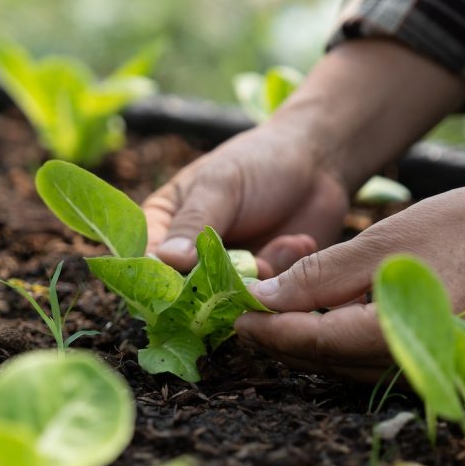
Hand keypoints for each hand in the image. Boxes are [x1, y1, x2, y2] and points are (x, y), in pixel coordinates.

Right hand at [142, 39, 464, 274]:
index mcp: (163, 224)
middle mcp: (188, 256)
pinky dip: (280, 274)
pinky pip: (260, 301)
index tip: (182, 284)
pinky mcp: (260, 286)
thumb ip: (194, 223)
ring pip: (223, 303)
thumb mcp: (220, 186)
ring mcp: (224, 274)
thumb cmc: (258, 162)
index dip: (157, 279)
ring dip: (254, 280)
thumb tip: (164, 259)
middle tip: (244, 272)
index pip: (146, 261)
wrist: (318, 161)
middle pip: (181, 293)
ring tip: (280, 244)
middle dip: (213, 289)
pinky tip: (296, 242)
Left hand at [235, 131, 464, 381]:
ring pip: (338, 358)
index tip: (222, 307)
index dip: (259, 326)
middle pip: (317, 357)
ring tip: (266, 292)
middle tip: (235, 299)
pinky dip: (333, 328)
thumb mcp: (383, 241)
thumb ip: (322, 276)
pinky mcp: (428, 355)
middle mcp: (407, 366)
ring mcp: (421, 365)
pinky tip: (315, 298)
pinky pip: (365, 351)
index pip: (305, 342)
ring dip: (300, 330)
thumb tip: (265, 298)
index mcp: (394, 338)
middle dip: (273, 330)